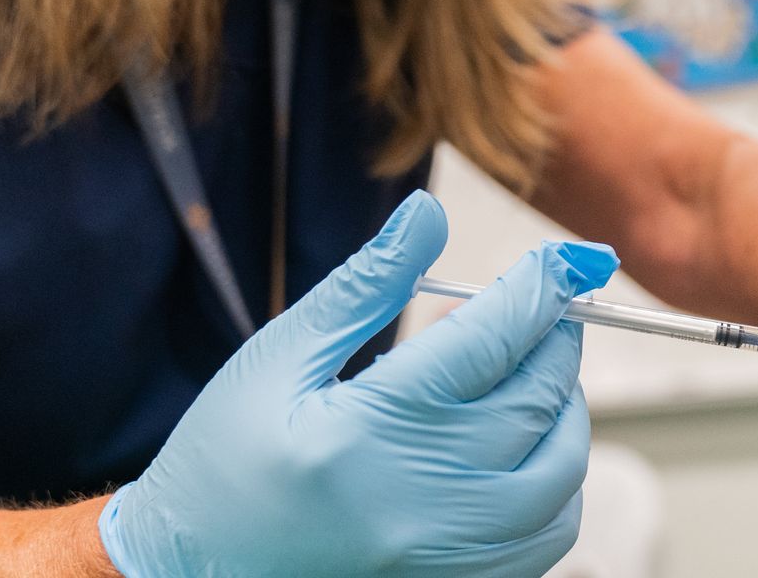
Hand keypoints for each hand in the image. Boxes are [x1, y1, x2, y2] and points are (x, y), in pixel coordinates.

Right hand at [99, 190, 619, 577]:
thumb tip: (427, 215)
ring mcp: (447, 556)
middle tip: (543, 307)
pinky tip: (527, 446)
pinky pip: (547, 536)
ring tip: (533, 373)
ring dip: (566, 410)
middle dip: (555, 339)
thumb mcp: (278, 360)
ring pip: (560, 471)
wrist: (189, 575)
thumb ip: (364, 286)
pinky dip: (557, 482)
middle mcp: (423, 500)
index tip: (568, 259)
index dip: (541, 288)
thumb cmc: (222, 465)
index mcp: (373, 429)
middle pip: (538, 400)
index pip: (494, 339)